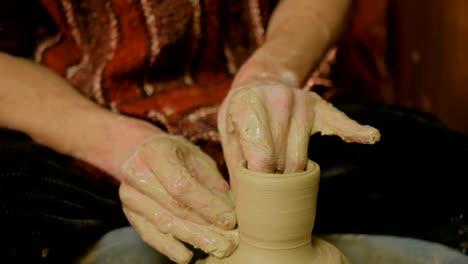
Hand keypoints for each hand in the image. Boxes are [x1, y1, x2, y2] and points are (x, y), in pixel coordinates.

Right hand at [119, 134, 238, 263]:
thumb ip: (212, 182)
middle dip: (204, 226)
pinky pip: (150, 234)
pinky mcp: (129, 213)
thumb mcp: (197, 157)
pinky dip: (169, 247)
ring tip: (215, 248)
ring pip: (163, 223)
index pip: (182, 185)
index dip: (207, 205)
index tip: (229, 219)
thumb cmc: (177, 154)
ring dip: (192, 238)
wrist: (142, 153)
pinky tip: (186, 256)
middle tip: (228, 242)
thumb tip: (229, 210)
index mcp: (156, 152)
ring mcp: (129, 195)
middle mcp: (137, 173)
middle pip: (173, 207)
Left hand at [218, 81, 379, 184]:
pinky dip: (356, 131)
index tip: (259, 189)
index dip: (261, 179)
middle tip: (269, 184)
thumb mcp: (228, 131)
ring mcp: (300, 101)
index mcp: (246, 104)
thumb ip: (235, 162)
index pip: (261, 156)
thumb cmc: (243, 113)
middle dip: (276, 179)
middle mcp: (276, 99)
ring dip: (294, 173)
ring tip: (283, 175)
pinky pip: (340, 122)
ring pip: (302, 157)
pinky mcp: (318, 105)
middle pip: (284, 161)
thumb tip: (242, 201)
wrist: (262, 81)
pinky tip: (370, 137)